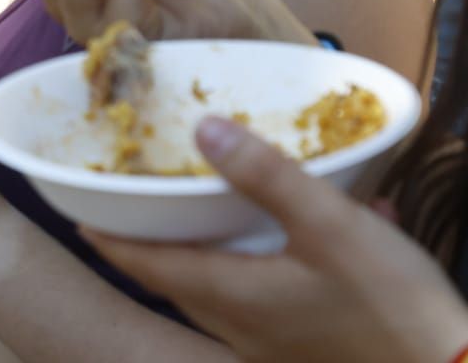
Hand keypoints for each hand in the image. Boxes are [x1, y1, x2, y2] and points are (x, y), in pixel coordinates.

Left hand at [84, 117, 467, 362]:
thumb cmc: (388, 301)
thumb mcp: (329, 224)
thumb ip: (264, 174)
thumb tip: (203, 127)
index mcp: (228, 296)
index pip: (145, 264)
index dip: (108, 239)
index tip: (79, 217)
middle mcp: (236, 329)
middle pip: (174, 282)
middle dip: (149, 248)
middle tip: (133, 211)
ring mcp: (269, 349)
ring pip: (215, 297)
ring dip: (201, 260)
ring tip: (198, 222)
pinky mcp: (302, 353)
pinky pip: (260, 307)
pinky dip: (256, 272)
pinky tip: (296, 243)